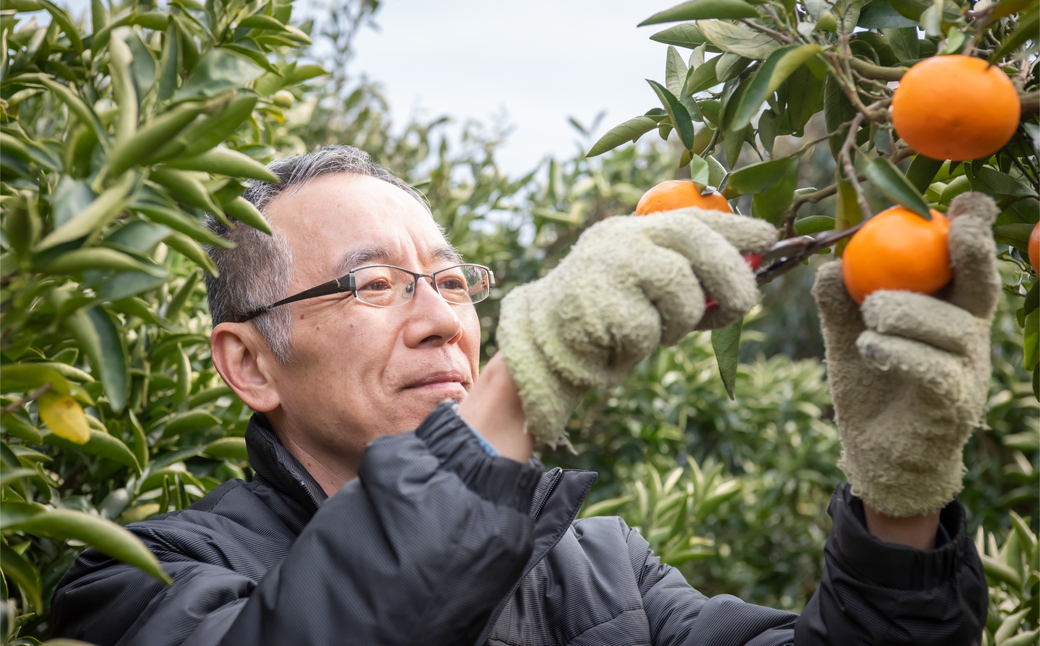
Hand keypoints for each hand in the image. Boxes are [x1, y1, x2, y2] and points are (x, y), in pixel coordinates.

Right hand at [498, 207, 776, 448]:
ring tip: (652, 330)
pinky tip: (619, 343)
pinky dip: (644, 346)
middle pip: (692, 241)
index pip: (691, 217)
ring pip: (680, 292)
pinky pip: (649, 329)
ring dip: (679, 323)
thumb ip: (687, 276)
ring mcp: (608, 266)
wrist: (543, 343)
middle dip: (730, 273)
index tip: (768, 235)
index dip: (734, 225)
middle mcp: (622, 239)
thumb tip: (747, 278)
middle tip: (745, 304)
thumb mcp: (646, 287)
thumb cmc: (607, 318)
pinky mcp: (598, 303)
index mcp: (634, 230)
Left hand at [812, 192, 999, 517]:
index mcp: (948, 311)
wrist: (878, 458)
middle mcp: (967, 336)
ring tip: (871, 314)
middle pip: (981, 286)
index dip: (973, 231)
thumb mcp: (851, 339)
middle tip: (954, 226)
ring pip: (951, 328)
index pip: (967, 266)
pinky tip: (871, 347)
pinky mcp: (954, 406)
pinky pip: (935, 371)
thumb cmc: (872, 389)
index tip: (964, 201)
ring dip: (909, 312)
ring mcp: (967, 372)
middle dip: (974, 250)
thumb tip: (829, 265)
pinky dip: (902, 353)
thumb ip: (841, 305)